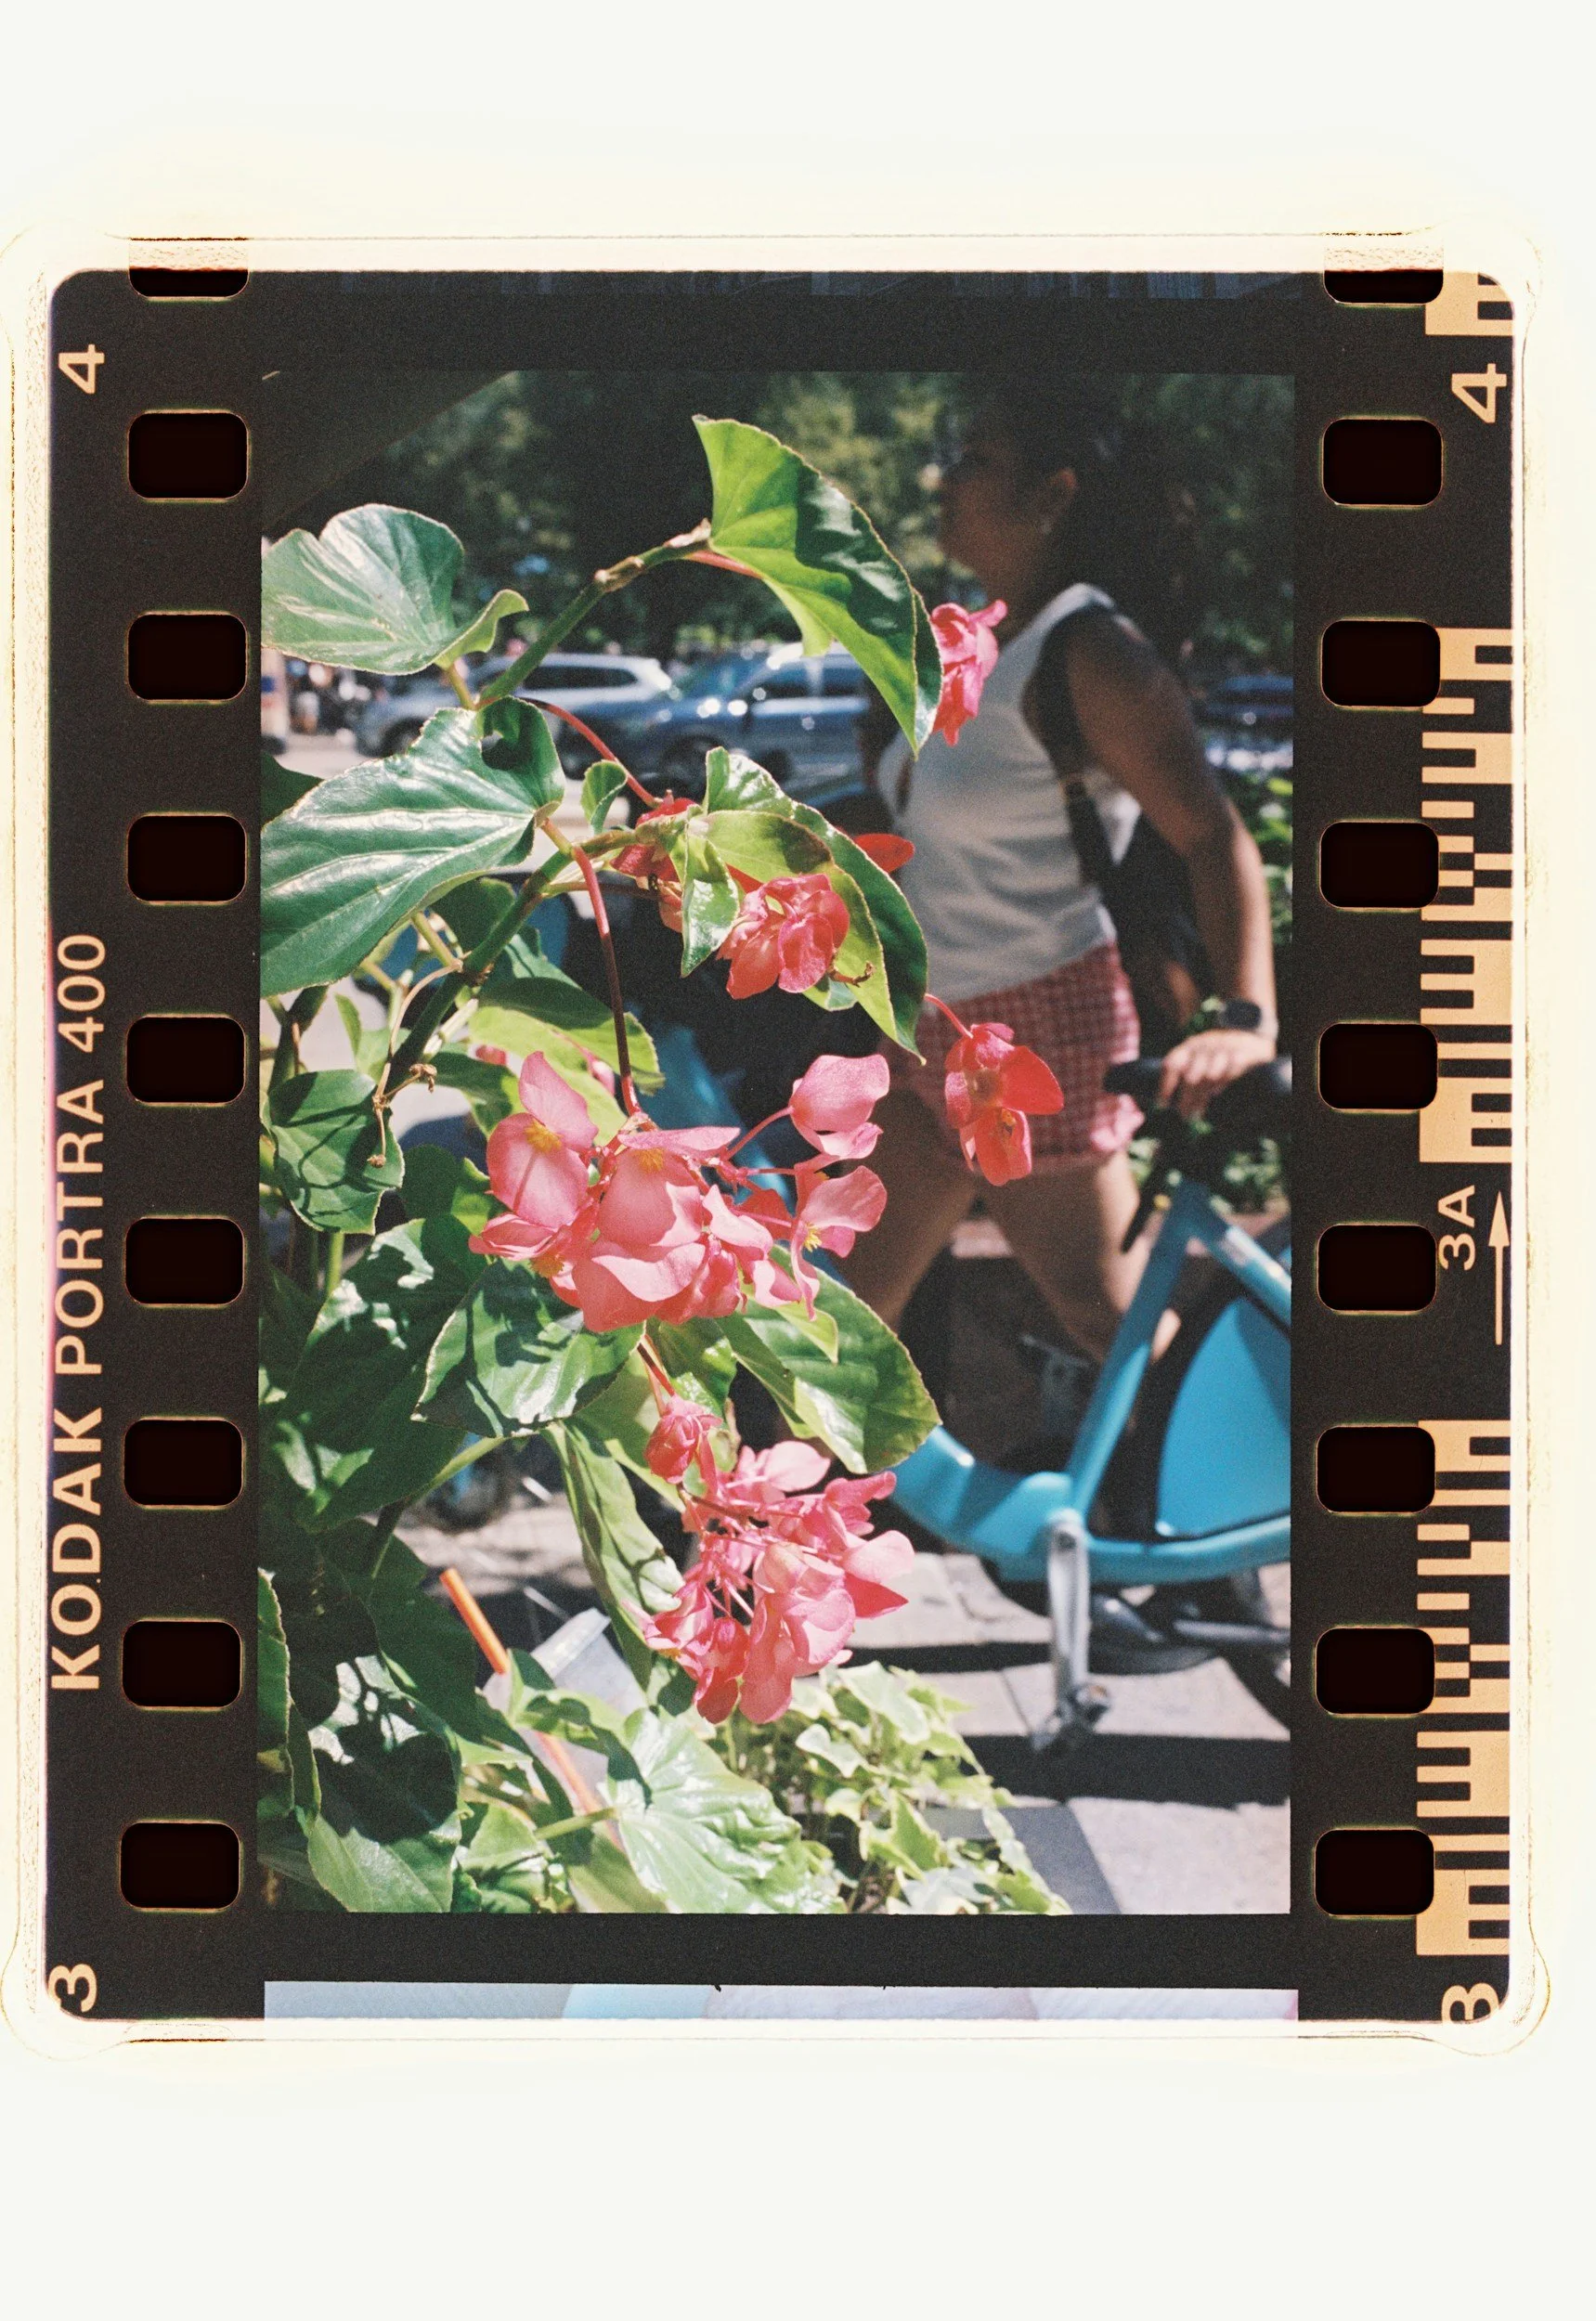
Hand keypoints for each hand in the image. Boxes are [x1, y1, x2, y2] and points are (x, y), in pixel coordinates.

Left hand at [1156, 1027, 1275, 1119]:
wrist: (1250, 1037)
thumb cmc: (1218, 1055)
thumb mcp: (1199, 1057)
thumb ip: (1186, 1073)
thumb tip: (1168, 1103)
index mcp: (1190, 1046)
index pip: (1172, 1064)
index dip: (1165, 1086)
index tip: (1162, 1105)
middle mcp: (1205, 1045)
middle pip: (1191, 1076)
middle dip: (1185, 1099)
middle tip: (1184, 1116)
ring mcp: (1225, 1049)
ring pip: (1209, 1076)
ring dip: (1201, 1097)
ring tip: (1197, 1114)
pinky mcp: (1244, 1054)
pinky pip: (1231, 1070)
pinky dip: (1223, 1082)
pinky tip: (1216, 1093)